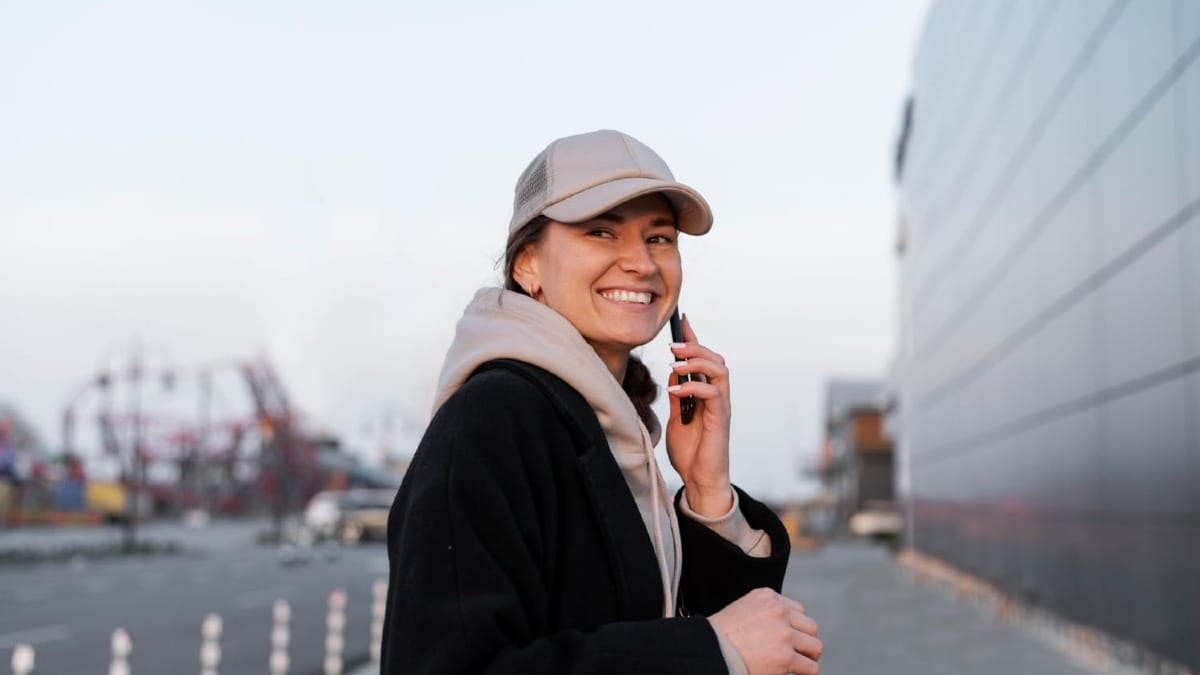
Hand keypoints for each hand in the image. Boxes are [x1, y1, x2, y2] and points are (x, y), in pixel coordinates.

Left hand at [665, 314, 732, 515]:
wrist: (698, 480)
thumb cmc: (690, 452)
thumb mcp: (677, 418)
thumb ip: (678, 395)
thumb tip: (674, 372)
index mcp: (706, 394)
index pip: (703, 359)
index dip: (694, 338)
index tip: (682, 321)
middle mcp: (717, 396)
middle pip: (715, 358)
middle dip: (695, 346)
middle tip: (672, 345)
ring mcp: (721, 406)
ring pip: (720, 370)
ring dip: (698, 361)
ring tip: (676, 363)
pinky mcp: (721, 419)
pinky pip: (714, 393)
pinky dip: (694, 386)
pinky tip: (676, 390)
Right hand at [709, 588, 821, 674]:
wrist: (709, 651)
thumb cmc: (720, 635)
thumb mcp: (743, 609)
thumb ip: (764, 611)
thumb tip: (784, 626)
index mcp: (768, 596)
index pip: (797, 610)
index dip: (794, 627)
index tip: (788, 637)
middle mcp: (778, 611)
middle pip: (810, 626)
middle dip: (805, 640)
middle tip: (799, 651)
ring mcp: (784, 634)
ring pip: (815, 646)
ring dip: (808, 656)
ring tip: (800, 663)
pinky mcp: (786, 657)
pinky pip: (811, 667)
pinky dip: (806, 672)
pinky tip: (796, 673)